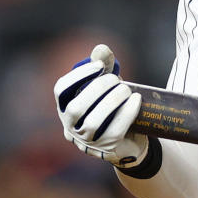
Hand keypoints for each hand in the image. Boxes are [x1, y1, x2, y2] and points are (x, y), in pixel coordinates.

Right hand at [54, 44, 147, 165]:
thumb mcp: (106, 86)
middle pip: (76, 108)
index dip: (78, 76)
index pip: (61, 90)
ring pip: (94, 122)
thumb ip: (102, 66)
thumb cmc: (112, 107)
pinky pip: (115, 130)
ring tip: (126, 89)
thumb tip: (101, 48)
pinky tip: (136, 99)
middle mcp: (71, 126)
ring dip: (112, 101)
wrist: (130, 137)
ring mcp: (88, 140)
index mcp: (66, 107)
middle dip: (98, 88)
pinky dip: (127, 112)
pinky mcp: (107, 148)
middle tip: (116, 79)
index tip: (99, 66)